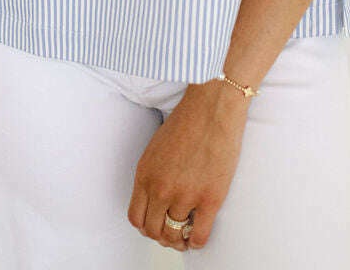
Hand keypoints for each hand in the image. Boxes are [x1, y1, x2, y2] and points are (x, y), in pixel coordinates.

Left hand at [127, 80, 249, 251]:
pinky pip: (199, 236)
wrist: (213, 106)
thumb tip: (156, 199)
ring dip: (179, 240)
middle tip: (173, 233)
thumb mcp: (156, 148)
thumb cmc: (188, 121)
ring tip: (186, 236)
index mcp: (145, 174)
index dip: (146, 226)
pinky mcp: (210, 198)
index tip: (156, 224)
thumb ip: (152, 174)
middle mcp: (160, 188)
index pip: (136, 217)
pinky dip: (197, 242)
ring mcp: (185, 195)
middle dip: (162, 236)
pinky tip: (198, 236)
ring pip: (174, 235)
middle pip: (153, 231)